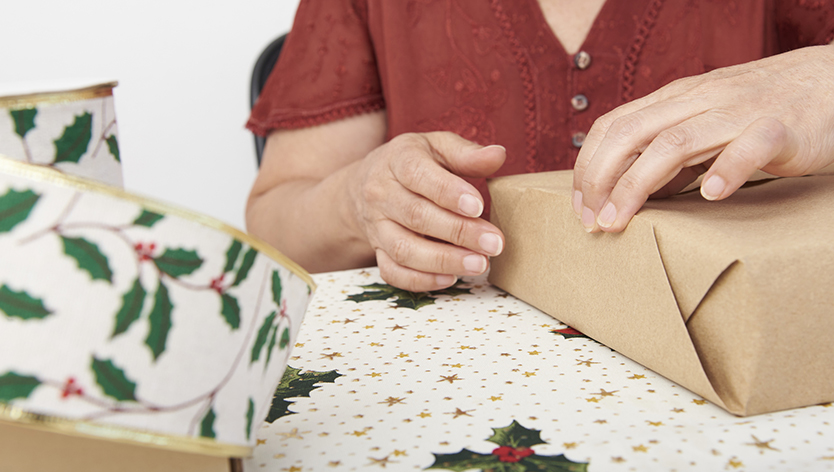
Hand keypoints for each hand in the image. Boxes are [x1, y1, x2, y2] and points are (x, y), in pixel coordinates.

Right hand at [347, 132, 505, 291]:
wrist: (368, 183)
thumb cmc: (414, 163)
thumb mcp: (438, 147)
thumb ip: (467, 153)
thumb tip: (499, 155)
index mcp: (397, 160)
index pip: (417, 175)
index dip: (448, 192)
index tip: (478, 207)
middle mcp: (381, 194)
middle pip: (416, 216)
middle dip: (458, 232)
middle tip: (493, 243)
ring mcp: (377, 226)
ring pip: (404, 249)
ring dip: (443, 261)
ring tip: (479, 264)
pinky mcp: (377, 251)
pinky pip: (393, 272)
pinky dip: (421, 280)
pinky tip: (451, 278)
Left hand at [572, 44, 833, 232]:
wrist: (833, 82)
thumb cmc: (763, 111)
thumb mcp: (704, 123)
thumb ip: (669, 150)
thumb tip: (628, 190)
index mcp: (677, 98)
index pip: (614, 126)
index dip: (587, 166)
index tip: (580, 207)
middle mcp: (701, 100)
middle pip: (632, 134)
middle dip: (600, 180)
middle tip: (592, 222)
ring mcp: (740, 110)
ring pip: (675, 143)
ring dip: (637, 184)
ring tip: (619, 221)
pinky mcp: (782, 127)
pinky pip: (750, 145)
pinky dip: (727, 170)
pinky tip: (711, 195)